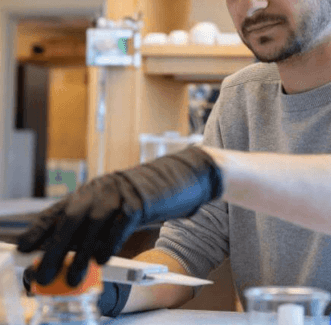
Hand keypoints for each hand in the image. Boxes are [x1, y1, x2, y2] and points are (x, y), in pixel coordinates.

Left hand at [17, 146, 222, 286]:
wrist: (182, 176)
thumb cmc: (148, 197)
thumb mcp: (118, 207)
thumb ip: (97, 226)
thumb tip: (72, 254)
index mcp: (93, 190)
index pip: (59, 209)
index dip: (39, 230)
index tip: (23, 249)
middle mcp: (102, 188)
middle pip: (70, 218)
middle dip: (53, 249)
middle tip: (42, 276)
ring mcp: (122, 192)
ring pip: (92, 223)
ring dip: (80, 254)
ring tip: (73, 279)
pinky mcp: (141, 199)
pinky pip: (120, 224)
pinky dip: (110, 243)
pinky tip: (103, 260)